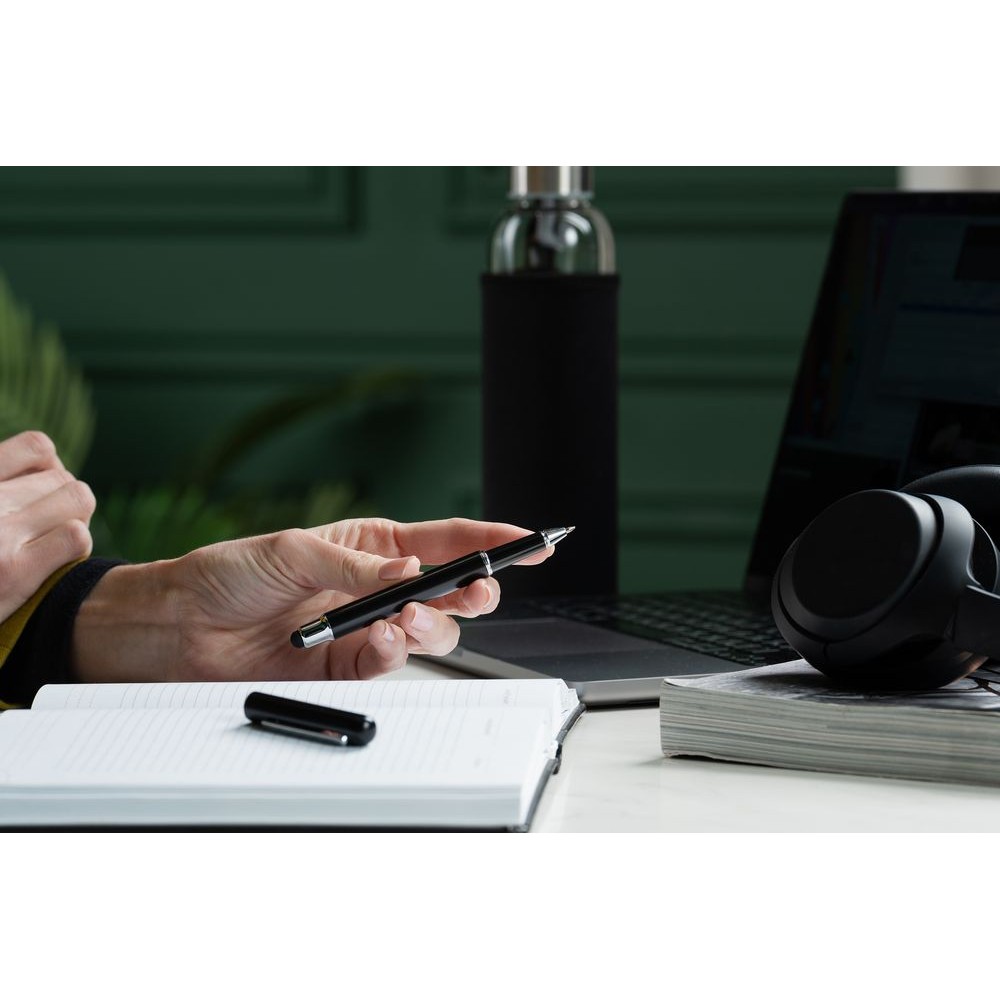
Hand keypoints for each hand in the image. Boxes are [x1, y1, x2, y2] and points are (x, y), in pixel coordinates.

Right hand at [0, 431, 94, 621]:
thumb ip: (5, 490)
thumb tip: (46, 467)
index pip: (38, 448)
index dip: (48, 471)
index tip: (37, 497)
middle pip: (64, 479)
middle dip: (63, 504)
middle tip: (45, 532)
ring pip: (78, 500)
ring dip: (74, 522)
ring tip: (49, 545)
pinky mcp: (11, 572)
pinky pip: (76, 536)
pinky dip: (73, 549)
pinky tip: (50, 566)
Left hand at [72, 517, 550, 682]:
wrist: (180, 627)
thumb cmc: (230, 572)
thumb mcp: (294, 551)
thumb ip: (358, 567)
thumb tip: (410, 574)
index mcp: (373, 546)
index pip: (446, 540)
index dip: (493, 539)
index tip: (533, 541)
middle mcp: (377, 588)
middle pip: (451, 591)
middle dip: (474, 591)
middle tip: (477, 590)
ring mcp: (365, 629)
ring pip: (429, 632)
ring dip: (430, 625)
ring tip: (405, 618)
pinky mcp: (346, 668)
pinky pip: (388, 662)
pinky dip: (392, 652)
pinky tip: (380, 639)